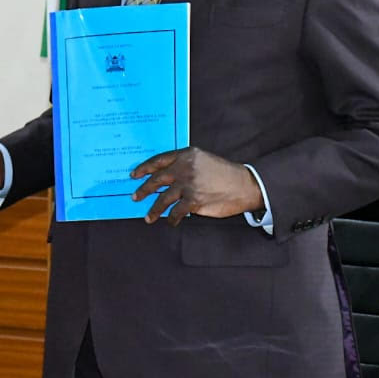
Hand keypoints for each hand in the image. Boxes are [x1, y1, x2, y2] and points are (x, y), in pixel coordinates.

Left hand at [130, 147, 263, 226]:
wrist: (243, 185)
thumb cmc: (224, 173)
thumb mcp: (203, 159)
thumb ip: (185, 164)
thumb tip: (166, 176)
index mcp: (186, 155)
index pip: (159, 160)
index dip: (144, 168)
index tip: (134, 175)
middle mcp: (184, 168)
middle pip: (157, 180)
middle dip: (143, 190)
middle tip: (135, 197)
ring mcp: (188, 185)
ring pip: (163, 199)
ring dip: (154, 209)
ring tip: (148, 217)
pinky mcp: (193, 201)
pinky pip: (176, 212)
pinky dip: (171, 218)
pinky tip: (170, 222)